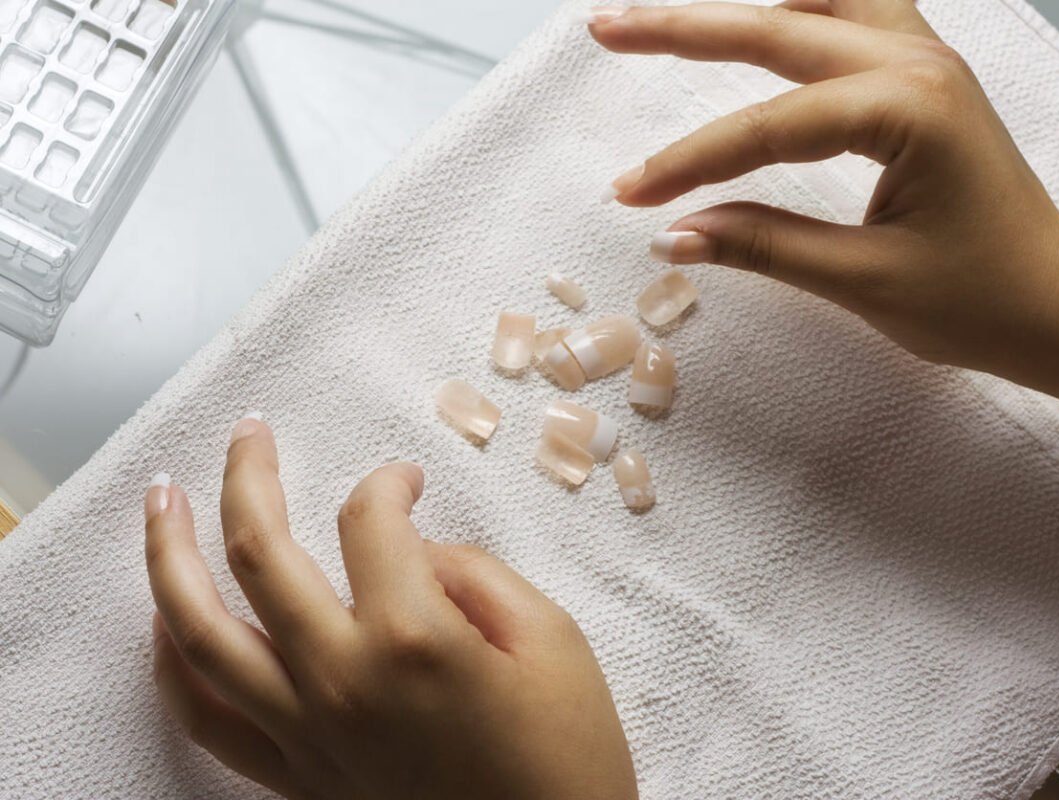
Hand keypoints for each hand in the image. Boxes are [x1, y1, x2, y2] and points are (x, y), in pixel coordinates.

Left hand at [144, 417, 636, 798]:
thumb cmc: (566, 753)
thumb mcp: (550, 636)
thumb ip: (472, 571)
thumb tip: (409, 549)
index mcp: (413, 638)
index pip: (368, 522)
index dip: (387, 483)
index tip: (407, 481)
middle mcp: (342, 679)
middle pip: (260, 551)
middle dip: (248, 476)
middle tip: (249, 433)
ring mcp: (307, 731)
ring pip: (201, 631)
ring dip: (169, 554)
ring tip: (160, 501)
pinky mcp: (297, 774)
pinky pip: (207, 718)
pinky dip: (172, 667)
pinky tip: (163, 625)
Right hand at [588, 0, 1058, 380]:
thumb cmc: (982, 299)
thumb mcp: (864, 280)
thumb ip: (764, 246)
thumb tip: (674, 236)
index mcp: (909, 108)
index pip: (768, 126)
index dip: (690, 160)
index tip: (632, 196)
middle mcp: (917, 64)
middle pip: (779, 27)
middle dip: (686, 29)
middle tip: (607, 28)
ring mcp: (925, 62)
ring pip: (815, 4)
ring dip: (741, 10)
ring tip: (670, 17)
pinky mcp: (924, 79)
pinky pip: (852, 17)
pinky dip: (797, 12)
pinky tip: (762, 16)